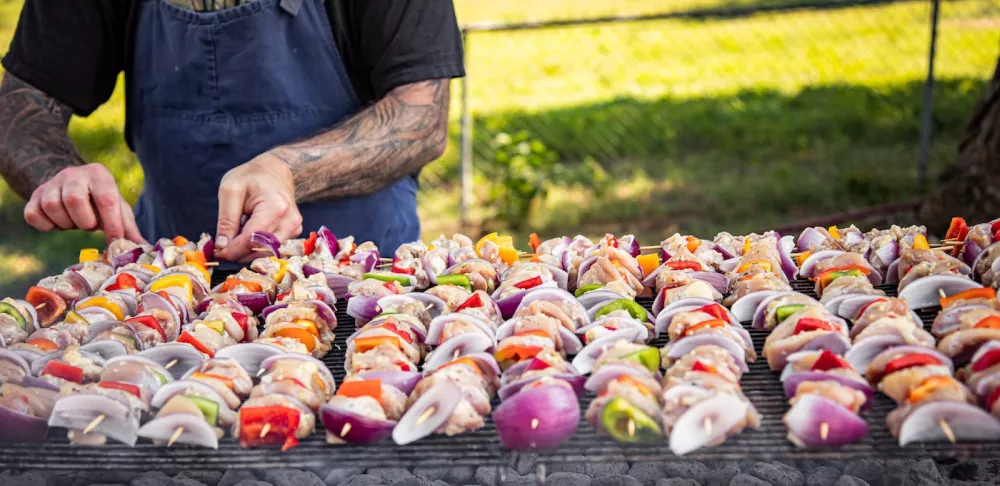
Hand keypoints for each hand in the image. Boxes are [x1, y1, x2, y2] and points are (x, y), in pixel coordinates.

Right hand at [23, 163, 145, 243]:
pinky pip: (34, 215)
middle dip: (84, 221)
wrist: (70, 186)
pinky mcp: (33, 195)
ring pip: (52, 207)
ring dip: (65, 223)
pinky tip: (58, 223)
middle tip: (88, 225)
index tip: (115, 242)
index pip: (106, 199)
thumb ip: (129, 228)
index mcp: (99, 174)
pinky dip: (46, 226)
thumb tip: (143, 248)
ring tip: (74, 221)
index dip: (112, 224)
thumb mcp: (118, 209)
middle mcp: (73, 174)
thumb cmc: (99, 201)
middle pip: (74, 199)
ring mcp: (51, 182)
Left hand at [215, 152, 302, 262]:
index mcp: (275, 208)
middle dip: (239, 253)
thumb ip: (226, 220)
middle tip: (222, 247)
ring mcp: (294, 228)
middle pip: (260, 250)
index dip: (232, 250)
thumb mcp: (231, 191)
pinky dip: (256, 245)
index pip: (252, 240)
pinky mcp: (294, 232)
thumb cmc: (251, 176)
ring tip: (236, 233)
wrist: (274, 170)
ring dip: (247, 250)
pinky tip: (249, 231)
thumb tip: (222, 246)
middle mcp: (290, 221)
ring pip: (266, 252)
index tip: (217, 253)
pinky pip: (272, 247)